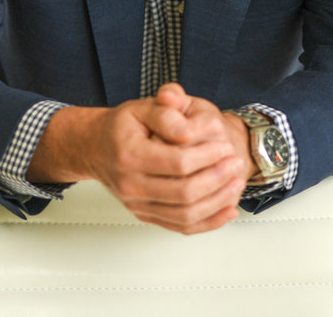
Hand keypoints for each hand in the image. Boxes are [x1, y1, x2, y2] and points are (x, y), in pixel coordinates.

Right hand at [29, 84, 251, 233]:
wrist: (96, 148)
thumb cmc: (122, 127)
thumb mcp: (141, 106)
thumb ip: (166, 111)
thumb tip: (187, 129)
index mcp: (130, 155)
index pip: (177, 163)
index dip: (207, 155)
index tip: (224, 145)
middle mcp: (131, 185)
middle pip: (184, 192)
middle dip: (217, 179)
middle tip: (236, 163)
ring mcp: (137, 205)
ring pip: (185, 214)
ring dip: (218, 201)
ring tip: (236, 182)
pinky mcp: (146, 216)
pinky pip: (181, 226)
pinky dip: (209, 222)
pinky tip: (227, 210)